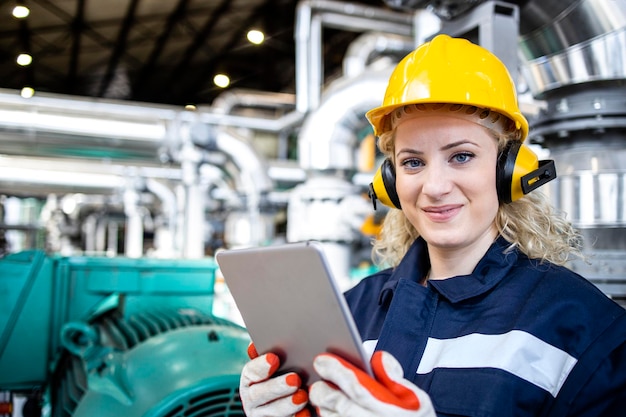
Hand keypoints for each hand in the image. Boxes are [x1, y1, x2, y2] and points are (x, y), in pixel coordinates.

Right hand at [239, 343, 310, 416]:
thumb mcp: (280, 365)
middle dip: (276, 386)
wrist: (292, 405)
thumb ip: (274, 352)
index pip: (250, 371)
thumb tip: (266, 339)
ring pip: (271, 412)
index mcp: (251, 379)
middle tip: (295, 379)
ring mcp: (262, 415)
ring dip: (287, 404)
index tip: (274, 358)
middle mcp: (253, 398)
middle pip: (259, 394)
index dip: (261, 365)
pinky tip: (306, 413)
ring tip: (303, 397)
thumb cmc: (287, 375)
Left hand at [309, 351, 435, 416]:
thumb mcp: (416, 400)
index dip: (336, 371)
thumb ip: (395, 378)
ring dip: (325, 408)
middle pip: (337, 405)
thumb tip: (376, 358)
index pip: (357, 387)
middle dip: (322, 391)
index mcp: (388, 411)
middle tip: (319, 384)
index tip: (321, 360)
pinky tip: (330, 410)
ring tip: (325, 398)